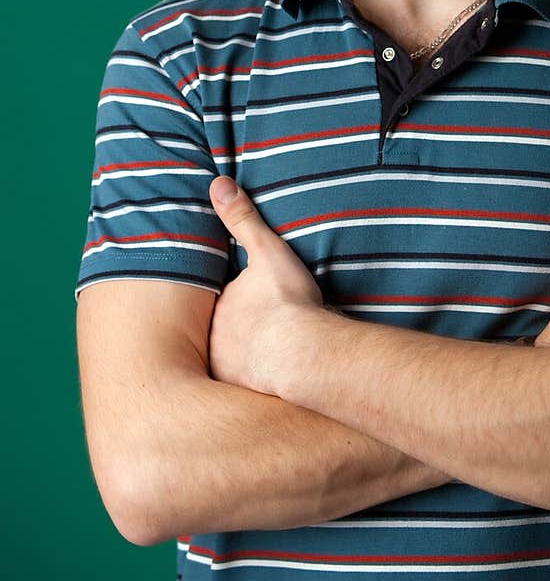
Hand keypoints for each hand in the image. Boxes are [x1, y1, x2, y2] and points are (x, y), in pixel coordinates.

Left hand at [207, 176, 323, 394]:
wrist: (303, 355)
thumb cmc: (288, 304)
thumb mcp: (267, 253)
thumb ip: (243, 219)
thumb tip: (218, 183)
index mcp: (219, 309)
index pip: (225, 303)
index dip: (240, 303)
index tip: (257, 305)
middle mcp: (215, 343)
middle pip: (225, 336)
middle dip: (237, 337)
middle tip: (261, 336)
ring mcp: (229, 372)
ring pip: (235, 364)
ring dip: (246, 363)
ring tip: (267, 363)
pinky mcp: (248, 396)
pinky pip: (251, 390)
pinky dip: (260, 387)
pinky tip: (276, 387)